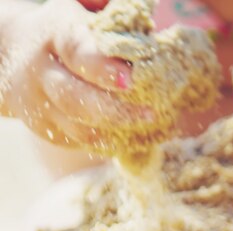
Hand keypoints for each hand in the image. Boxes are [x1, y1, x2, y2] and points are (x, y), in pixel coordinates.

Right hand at [1, 0, 150, 147]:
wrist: (16, 55)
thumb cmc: (67, 36)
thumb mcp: (80, 19)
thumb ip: (108, 28)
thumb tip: (149, 39)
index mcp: (55, 36)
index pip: (77, 51)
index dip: (102, 68)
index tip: (130, 80)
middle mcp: (43, 73)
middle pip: (75, 99)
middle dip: (115, 110)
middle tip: (149, 114)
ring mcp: (42, 105)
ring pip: (78, 129)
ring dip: (115, 131)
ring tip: (144, 127)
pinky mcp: (47, 129)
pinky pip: (80, 142)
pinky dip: (107, 142)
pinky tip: (128, 136)